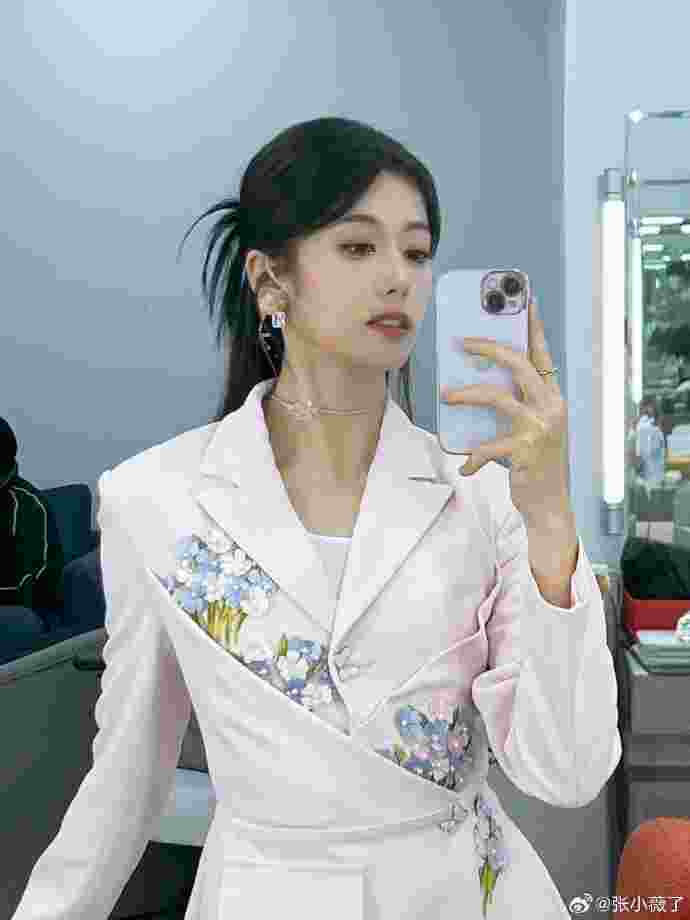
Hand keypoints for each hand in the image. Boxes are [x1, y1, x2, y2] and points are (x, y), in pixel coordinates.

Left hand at [440, 297, 572, 524]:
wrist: (549, 505)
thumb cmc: (535, 463)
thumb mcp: (531, 428)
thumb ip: (515, 404)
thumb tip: (478, 383)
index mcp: (552, 397)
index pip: (543, 355)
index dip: (535, 328)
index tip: (527, 302)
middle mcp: (551, 406)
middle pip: (519, 364)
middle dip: (488, 348)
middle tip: (461, 343)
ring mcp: (540, 427)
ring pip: (498, 397)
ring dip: (467, 394)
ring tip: (446, 395)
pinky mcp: (527, 451)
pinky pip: (491, 445)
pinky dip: (474, 455)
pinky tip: (465, 465)